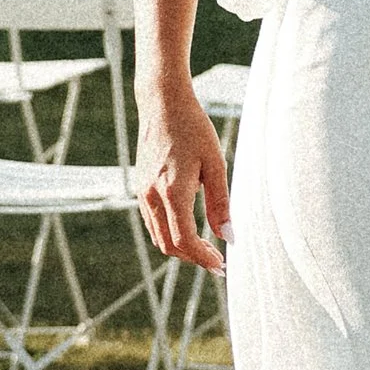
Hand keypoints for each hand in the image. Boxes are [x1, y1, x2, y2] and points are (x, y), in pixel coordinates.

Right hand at [135, 87, 233, 272]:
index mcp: (172, 190)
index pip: (184, 240)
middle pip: (169, 245)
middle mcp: (151, 195)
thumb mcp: (215, 163)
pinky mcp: (140, 187)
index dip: (203, 258)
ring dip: (181, 249)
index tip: (221, 265)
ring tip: (207, 249)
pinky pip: (153, 222)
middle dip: (193, 258)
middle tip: (218, 262)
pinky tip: (190, 229)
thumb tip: (228, 236)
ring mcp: (142, 192)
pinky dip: (170, 233)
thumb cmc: (194, 128)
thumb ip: (220, 202)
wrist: (162, 104)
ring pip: (158, 237)